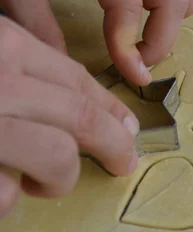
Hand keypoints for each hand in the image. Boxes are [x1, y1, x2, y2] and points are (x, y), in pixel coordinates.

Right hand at [0, 16, 139, 216]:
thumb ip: (19, 70)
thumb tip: (58, 103)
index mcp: (6, 45)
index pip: (77, 79)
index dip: (111, 107)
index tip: (129, 126)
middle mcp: (1, 78)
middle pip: (81, 116)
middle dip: (112, 144)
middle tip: (125, 162)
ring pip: (58, 155)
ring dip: (60, 177)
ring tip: (44, 184)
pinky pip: (5, 192)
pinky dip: (9, 198)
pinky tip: (6, 192)